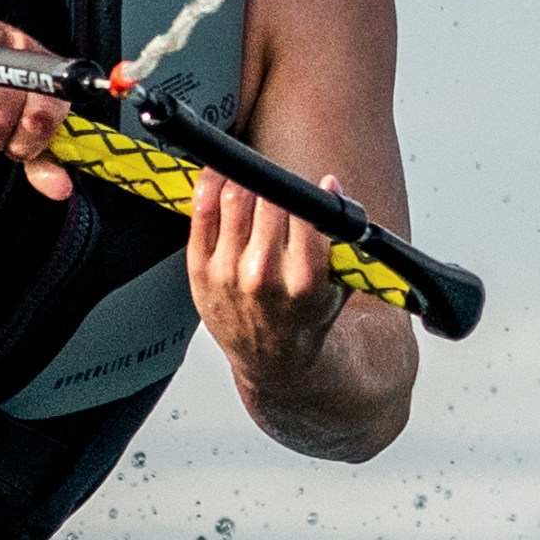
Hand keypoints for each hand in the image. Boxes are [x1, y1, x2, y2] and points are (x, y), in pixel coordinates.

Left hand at [184, 165, 349, 370]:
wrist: (271, 360)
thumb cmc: (303, 319)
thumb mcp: (338, 284)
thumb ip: (339, 235)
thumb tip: (329, 185)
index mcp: (303, 279)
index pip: (303, 211)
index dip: (303, 191)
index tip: (303, 190)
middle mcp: (263, 275)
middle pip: (267, 199)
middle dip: (275, 186)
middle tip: (278, 189)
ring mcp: (227, 271)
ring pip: (234, 197)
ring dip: (245, 181)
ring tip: (253, 185)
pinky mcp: (200, 268)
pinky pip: (202, 210)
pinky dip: (211, 184)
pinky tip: (221, 179)